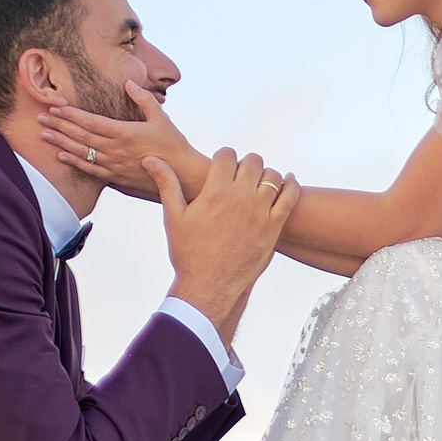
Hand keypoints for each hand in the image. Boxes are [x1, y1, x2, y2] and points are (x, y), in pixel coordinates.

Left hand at [41, 83, 203, 200]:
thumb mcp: (161, 118)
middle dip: (60, 125)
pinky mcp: (116, 179)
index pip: (91, 121)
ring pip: (81, 153)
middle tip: (40, 116)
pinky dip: (74, 162)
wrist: (182, 177)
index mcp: (125, 133)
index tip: (56, 105)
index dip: (71, 114)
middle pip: (81, 136)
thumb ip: (144, 99)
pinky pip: (90, 170)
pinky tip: (61, 155)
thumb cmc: (174, 145)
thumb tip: (128, 82)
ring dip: (61, 142)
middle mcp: (115, 150)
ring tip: (44, 133)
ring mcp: (114, 166)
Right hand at [154, 150, 297, 347]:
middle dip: (245, 164)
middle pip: (252, 161)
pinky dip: (291, 186)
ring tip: (259, 184)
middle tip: (240, 175)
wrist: (208, 286)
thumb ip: (166, 183)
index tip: (222, 166)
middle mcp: (240, 198)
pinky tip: (288, 182)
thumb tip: (150, 159)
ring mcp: (260, 212)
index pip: (227, 154)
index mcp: (215, 191)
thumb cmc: (188, 253)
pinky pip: (290, 198)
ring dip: (266, 175)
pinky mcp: (274, 228)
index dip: (223, 157)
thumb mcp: (173, 216)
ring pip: (273, 177)